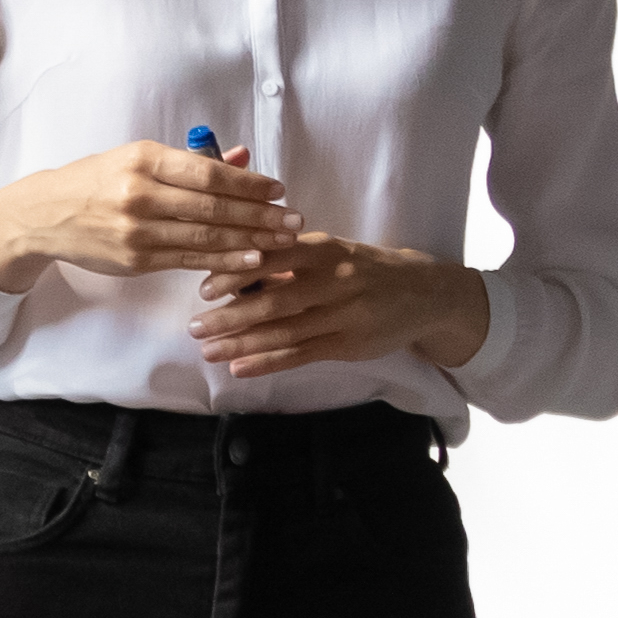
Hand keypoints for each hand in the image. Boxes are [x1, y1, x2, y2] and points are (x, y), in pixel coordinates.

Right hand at [0, 141, 298, 292]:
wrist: (45, 215)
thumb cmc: (97, 181)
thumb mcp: (139, 160)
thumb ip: (191, 161)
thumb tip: (242, 156)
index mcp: (144, 159)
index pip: (208, 173)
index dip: (248, 184)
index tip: (278, 190)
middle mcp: (140, 193)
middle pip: (213, 207)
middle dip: (260, 216)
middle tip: (294, 221)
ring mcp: (137, 229)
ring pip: (205, 237)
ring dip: (249, 241)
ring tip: (282, 242)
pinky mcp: (135, 259)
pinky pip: (188, 261)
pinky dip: (223, 262)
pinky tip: (250, 261)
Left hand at [193, 237, 491, 378]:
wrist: (423, 293)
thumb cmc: (364, 269)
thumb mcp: (332, 252)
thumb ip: (290, 260)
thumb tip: (235, 271)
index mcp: (324, 249)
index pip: (272, 259)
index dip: (237, 273)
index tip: (204, 286)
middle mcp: (334, 280)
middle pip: (274, 300)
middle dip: (231, 315)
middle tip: (195, 326)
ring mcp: (343, 315)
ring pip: (284, 331)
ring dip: (242, 342)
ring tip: (207, 350)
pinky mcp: (349, 344)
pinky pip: (301, 355)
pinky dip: (267, 363)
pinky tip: (239, 367)